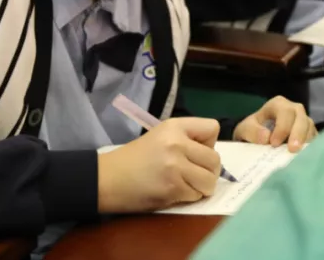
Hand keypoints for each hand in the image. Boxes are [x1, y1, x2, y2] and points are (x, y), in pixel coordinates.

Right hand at [98, 117, 220, 213]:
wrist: (108, 179)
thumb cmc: (134, 158)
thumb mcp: (160, 136)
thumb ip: (187, 140)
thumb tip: (211, 156)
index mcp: (174, 126)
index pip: (212, 128)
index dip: (209, 143)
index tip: (195, 152)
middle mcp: (177, 142)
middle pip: (215, 159)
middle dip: (208, 170)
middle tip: (192, 173)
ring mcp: (176, 166)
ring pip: (210, 180)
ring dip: (201, 186)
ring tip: (186, 184)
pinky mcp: (172, 187)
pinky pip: (196, 195)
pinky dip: (189, 197)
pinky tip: (173, 192)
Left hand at [233, 96, 315, 152]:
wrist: (258, 138)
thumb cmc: (253, 131)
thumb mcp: (245, 129)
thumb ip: (251, 131)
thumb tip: (265, 137)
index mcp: (278, 104)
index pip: (285, 112)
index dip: (282, 127)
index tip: (274, 143)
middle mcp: (294, 110)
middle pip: (301, 118)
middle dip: (298, 134)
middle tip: (292, 150)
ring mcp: (304, 121)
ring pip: (310, 128)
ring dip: (306, 142)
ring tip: (299, 156)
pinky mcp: (310, 134)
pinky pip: (315, 138)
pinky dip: (311, 148)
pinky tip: (305, 158)